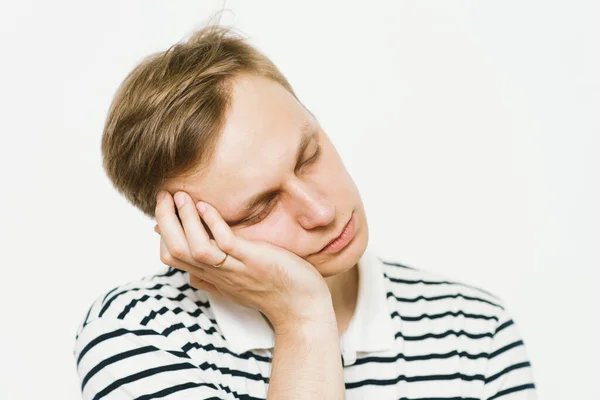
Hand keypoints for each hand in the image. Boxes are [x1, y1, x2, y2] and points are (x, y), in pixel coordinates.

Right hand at [154, 190, 333, 332]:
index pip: (171, 257)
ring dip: (183, 219)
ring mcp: (234, 268)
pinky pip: (225, 243)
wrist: (301, 307)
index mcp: (211, 276)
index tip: (165, 208)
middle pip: (175, 250)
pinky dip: (212, 223)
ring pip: (194, 248)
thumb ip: (212, 279)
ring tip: (182, 195)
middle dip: (164, 220)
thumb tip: (190, 276)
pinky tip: (205, 206)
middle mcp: (217, 273)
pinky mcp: (253, 261)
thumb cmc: (272, 292)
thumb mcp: (234, 286)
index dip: (162, 232)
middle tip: (164, 195)